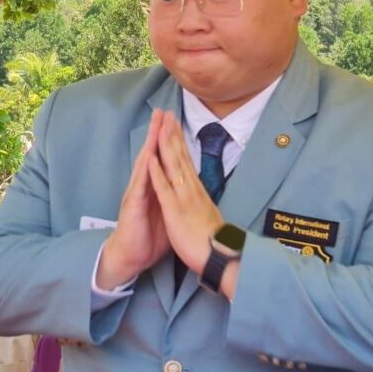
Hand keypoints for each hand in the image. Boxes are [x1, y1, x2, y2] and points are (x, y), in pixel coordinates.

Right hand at [96, 109, 170, 289]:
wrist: (130, 258)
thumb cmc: (148, 237)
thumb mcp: (167, 215)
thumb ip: (173, 199)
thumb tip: (186, 192)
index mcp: (155, 188)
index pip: (162, 160)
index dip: (169, 141)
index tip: (176, 122)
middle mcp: (144, 187)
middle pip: (152, 155)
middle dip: (158, 133)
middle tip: (163, 111)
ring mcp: (137, 194)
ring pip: (145, 164)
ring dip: (150, 143)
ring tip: (155, 125)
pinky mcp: (133, 206)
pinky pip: (140, 185)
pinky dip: (145, 170)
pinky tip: (148, 156)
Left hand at [147, 111, 223, 275]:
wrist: (221, 258)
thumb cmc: (214, 241)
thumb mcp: (208, 215)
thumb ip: (202, 201)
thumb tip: (201, 193)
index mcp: (197, 191)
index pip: (187, 160)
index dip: (180, 141)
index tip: (174, 124)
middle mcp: (192, 189)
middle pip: (181, 156)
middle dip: (172, 134)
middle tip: (167, 113)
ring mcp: (184, 198)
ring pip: (173, 166)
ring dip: (165, 145)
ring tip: (159, 125)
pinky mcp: (176, 211)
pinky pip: (165, 189)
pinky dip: (157, 172)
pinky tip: (151, 158)